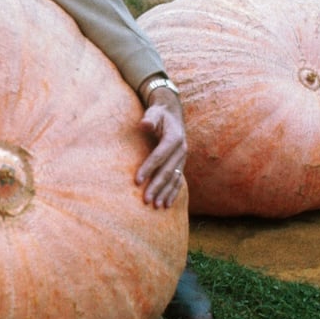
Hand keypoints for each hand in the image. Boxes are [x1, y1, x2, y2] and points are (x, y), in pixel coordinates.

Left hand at [134, 88, 187, 208]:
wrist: (172, 114)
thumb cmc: (158, 114)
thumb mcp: (154, 112)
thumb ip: (150, 118)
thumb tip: (144, 124)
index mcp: (174, 138)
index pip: (159, 156)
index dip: (148, 168)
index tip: (137, 181)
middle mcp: (181, 150)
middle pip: (168, 171)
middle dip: (156, 186)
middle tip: (146, 200)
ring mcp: (182, 158)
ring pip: (174, 178)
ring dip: (165, 193)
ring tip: (157, 206)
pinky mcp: (181, 164)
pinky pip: (178, 180)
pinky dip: (173, 193)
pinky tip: (167, 204)